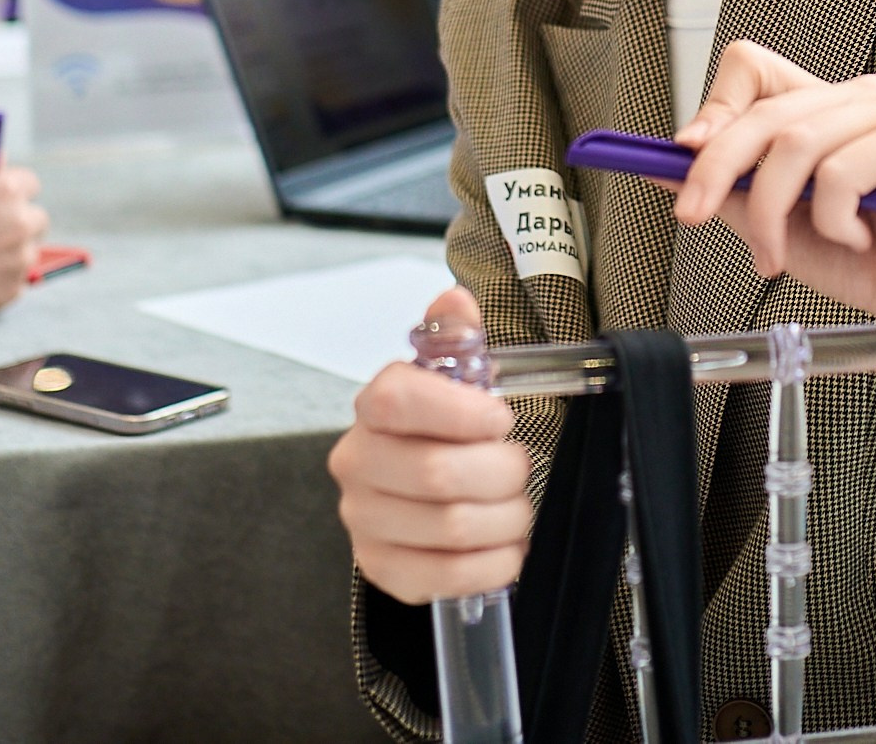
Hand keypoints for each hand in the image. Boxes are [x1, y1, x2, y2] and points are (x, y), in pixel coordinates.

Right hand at [0, 158, 49, 325]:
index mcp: (5, 193)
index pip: (30, 182)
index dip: (12, 190)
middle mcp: (21, 223)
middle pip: (36, 217)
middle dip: (17, 221)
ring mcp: (21, 258)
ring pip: (28, 249)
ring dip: (11, 251)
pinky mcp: (15, 289)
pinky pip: (18, 278)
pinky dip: (2, 278)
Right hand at [328, 286, 532, 603]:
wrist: (413, 496)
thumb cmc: (440, 434)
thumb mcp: (453, 380)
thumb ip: (455, 337)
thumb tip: (455, 298)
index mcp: (373, 408)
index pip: (399, 399)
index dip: (462, 411)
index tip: (500, 418)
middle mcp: (358, 463)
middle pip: (438, 473)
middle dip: (502, 472)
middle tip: (518, 469)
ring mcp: (364, 520)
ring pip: (452, 526)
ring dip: (506, 520)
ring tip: (515, 509)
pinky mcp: (383, 569)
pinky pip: (447, 577)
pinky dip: (493, 564)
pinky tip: (505, 548)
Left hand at [673, 41, 875, 324]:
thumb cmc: (867, 262)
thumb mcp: (779, 226)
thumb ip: (732, 193)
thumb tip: (665, 167)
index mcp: (821, 108)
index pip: (752, 68)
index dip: (713, 106)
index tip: (683, 153)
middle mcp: (856, 99)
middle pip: (763, 111)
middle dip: (715, 169)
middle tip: (692, 214)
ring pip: (795, 143)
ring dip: (772, 212)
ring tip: (776, 256)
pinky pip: (842, 173)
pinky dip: (833, 220)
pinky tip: (853, 240)